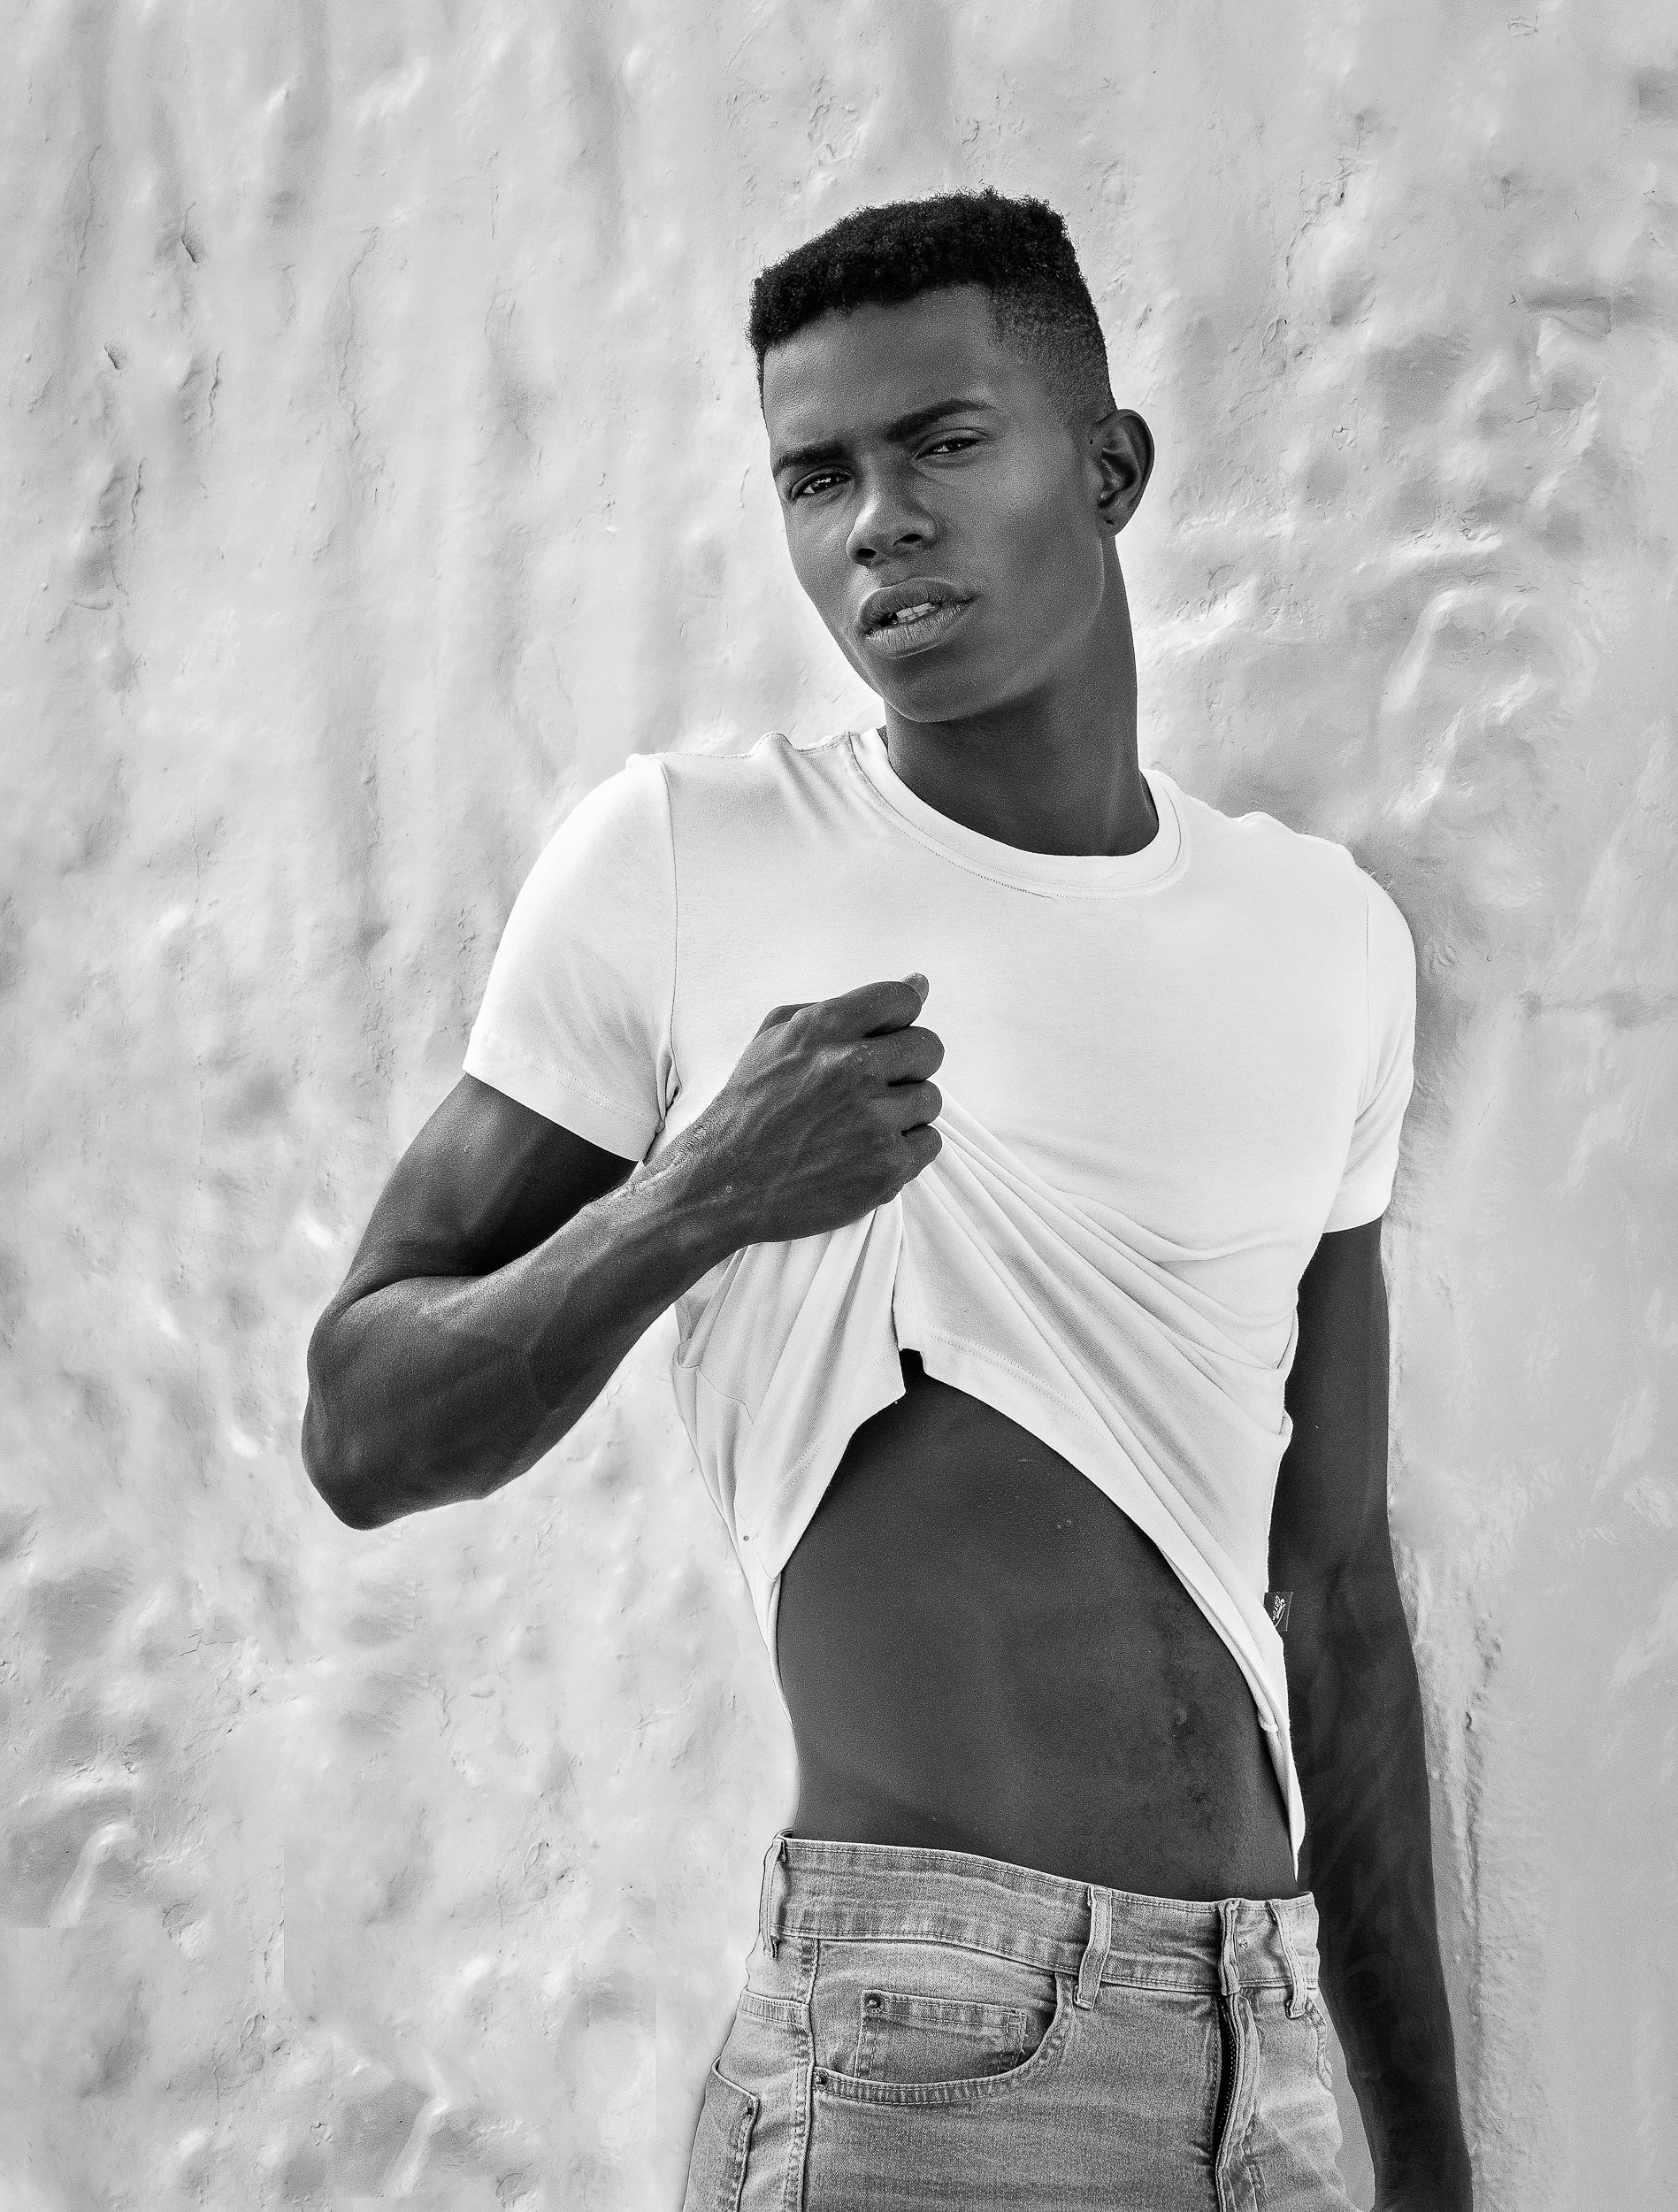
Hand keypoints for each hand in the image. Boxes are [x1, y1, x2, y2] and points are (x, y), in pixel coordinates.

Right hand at [686, 974, 943, 1244]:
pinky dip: (903, 1151)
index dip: (898, 1020)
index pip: (902, 999)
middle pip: (929, 1048)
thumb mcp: (777, 1038)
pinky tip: (863, 1155)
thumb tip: (919, 982)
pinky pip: (929, 1143)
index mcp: (823, 1028)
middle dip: (906, 1066)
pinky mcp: (886, 1168)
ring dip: (902, 1112)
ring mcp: (872, 1120)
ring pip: (929, 1099)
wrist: (720, 1184)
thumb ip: (848, 1006)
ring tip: (858, 1127)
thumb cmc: (750, 1108)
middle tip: (871, 1088)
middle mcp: (851, 1068)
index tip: (884, 1039)